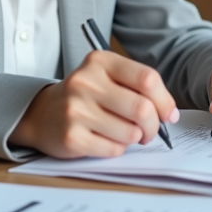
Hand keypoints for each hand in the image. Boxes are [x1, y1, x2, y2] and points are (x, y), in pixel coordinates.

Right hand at [10, 50, 179, 158]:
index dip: (165, 100)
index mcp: (99, 62)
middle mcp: (85, 82)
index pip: (147, 78)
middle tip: (148, 131)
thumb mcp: (107, 77)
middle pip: (142, 108)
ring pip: (130, 133)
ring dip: (134, 138)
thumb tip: (169, 113)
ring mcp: (76, 110)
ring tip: (122, 132)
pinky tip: (104, 139)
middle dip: (153, 126)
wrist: (42, 113)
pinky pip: (114, 149)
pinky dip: (117, 149)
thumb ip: (137, 87)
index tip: (168, 114)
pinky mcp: (71, 137)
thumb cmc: (85, 96)